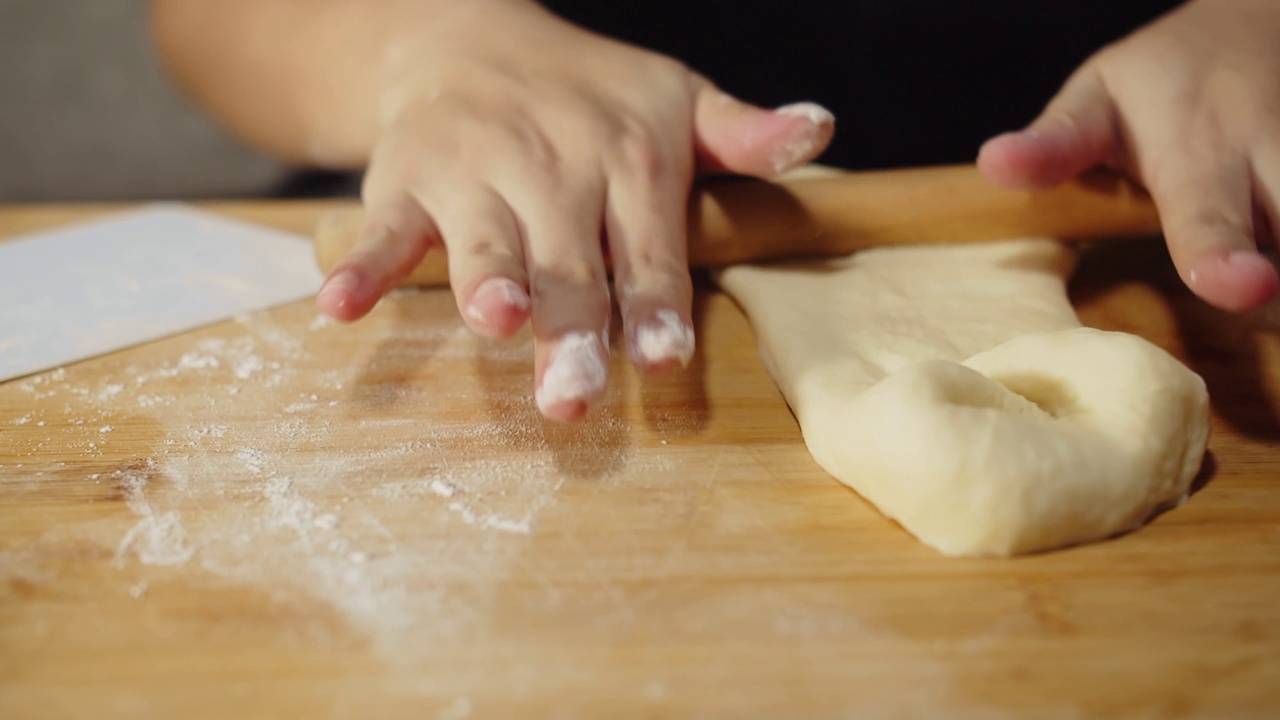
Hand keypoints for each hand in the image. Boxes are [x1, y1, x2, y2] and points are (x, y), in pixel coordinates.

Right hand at [314, 0, 833, 420]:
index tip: (662, 356)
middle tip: (575, 396)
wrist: (465, 35)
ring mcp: (475, 170)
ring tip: (498, 324)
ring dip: (488, 281)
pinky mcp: (407, 178)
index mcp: (627, 156)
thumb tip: (821, 131)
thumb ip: (742, 133)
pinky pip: (384, 228)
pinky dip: (364, 265)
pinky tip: (343, 308)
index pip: (646, 243)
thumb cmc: (589, 92)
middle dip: (573, 327)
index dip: (653, 301)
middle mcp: (551, 164)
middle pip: (567, 261)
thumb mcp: (676, 97)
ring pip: (484, 241)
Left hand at [978, 0, 1279, 311]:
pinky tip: (1276, 256)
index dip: (1223, 256)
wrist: (1259, 21)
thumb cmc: (1163, 80)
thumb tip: (995, 165)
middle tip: (1267, 292)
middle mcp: (1270, 161)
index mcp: (1199, 154)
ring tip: (1267, 280)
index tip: (1242, 288)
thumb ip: (1057, 142)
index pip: (1209, 217)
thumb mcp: (1098, 97)